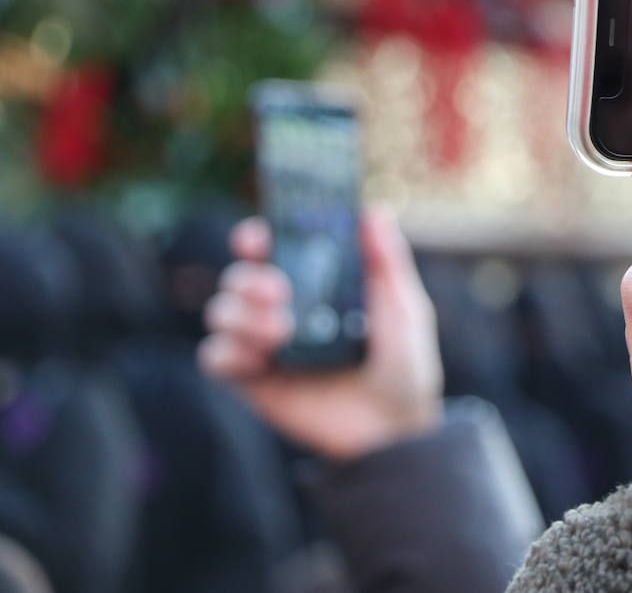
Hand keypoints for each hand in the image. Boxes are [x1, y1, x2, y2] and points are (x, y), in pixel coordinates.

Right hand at [198, 209, 442, 460]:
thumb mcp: (404, 309)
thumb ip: (386, 262)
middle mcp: (284, 307)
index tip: (258, 237)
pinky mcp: (253, 381)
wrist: (395, 429)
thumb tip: (373, 211)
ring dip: (242, 314)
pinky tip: (258, 360)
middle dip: (249, 278)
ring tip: (281, 332)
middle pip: (239, 276)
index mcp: (317, 283)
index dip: (257, 237)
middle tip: (279, 291)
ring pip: (222, 312)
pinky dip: (227, 352)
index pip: (274, 248)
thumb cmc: (406, 364)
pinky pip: (216, 358)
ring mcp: (266, 344)